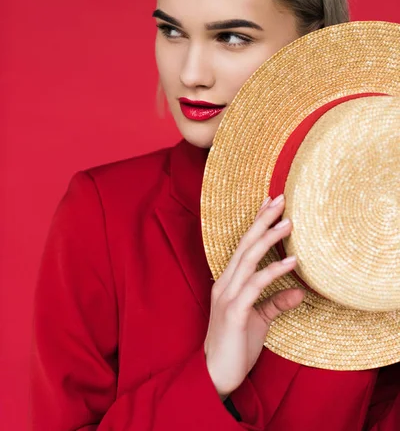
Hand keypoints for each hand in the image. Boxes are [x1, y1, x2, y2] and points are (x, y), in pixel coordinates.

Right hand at [204, 195, 304, 399]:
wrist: (216, 376)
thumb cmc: (235, 347)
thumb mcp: (258, 321)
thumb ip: (276, 303)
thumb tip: (299, 289)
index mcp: (228, 283)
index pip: (243, 246)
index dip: (256, 224)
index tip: (270, 204)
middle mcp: (225, 283)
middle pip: (245, 244)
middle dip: (262, 220)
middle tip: (280, 199)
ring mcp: (228, 296)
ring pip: (248, 259)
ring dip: (269, 239)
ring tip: (289, 223)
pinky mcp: (234, 312)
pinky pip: (256, 285)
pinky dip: (274, 271)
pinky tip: (292, 262)